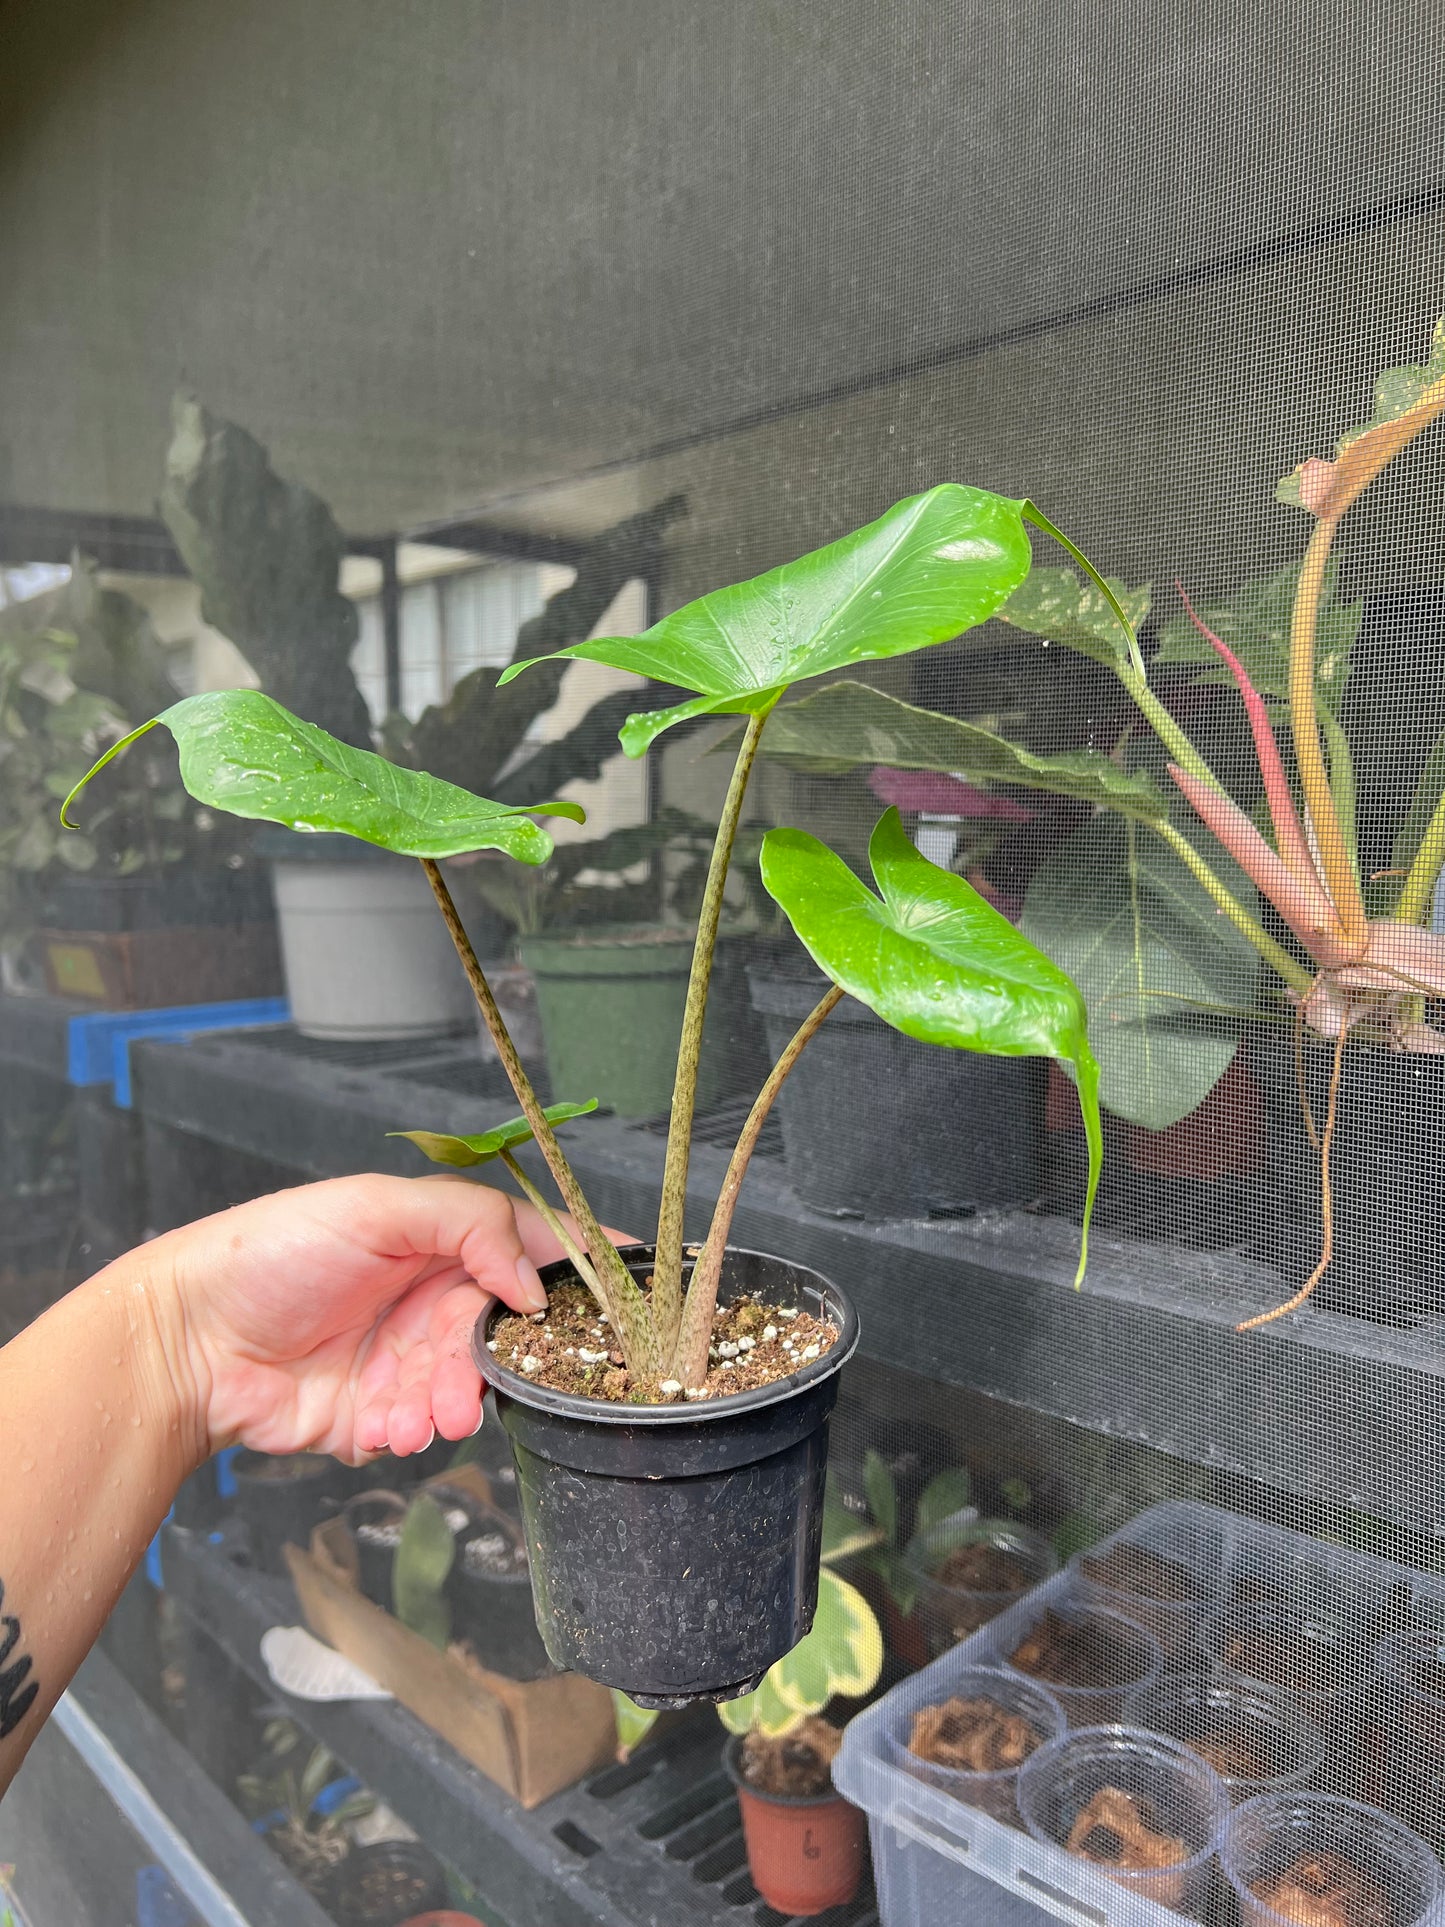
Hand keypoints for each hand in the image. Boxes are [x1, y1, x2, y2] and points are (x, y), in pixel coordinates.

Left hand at [138, 1174, 616, 1463]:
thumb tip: (534, 1277)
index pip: (530, 1245)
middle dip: (500, 1361)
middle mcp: (433, 1297)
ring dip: (452, 1405)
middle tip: (473, 1383)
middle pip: (506, 1332)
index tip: (629, 1289)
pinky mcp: (381, 1415)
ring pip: (470, 1390)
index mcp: (441, 1238)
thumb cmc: (270, 1254)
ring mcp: (408, 1359)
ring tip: (419, 1415)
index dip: (581, 1265)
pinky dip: (410, 1431)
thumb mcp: (376, 1208)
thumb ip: (469, 1224)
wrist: (188, 1342)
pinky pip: (424, 1430)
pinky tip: (378, 1426)